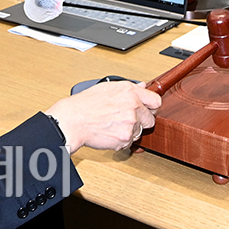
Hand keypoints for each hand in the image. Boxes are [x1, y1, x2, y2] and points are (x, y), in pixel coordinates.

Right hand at [46, 81, 160, 153]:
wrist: (72, 121)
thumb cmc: (84, 104)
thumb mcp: (106, 87)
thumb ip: (129, 87)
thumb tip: (142, 86)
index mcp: (129, 91)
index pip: (155, 100)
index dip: (151, 106)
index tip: (148, 109)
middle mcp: (133, 106)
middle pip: (151, 119)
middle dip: (141, 121)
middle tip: (125, 119)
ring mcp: (130, 123)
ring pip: (139, 132)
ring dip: (129, 131)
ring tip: (113, 125)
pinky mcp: (125, 138)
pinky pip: (129, 142)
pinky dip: (121, 140)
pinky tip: (109, 132)